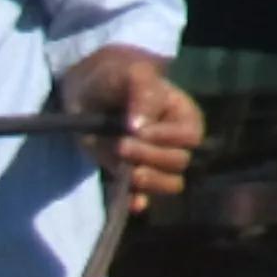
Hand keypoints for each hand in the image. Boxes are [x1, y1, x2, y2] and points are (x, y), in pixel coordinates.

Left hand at [61, 48, 201, 217]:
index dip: (166, 137)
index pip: (190, 136)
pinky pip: (145, 198)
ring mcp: (154, 162)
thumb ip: (143, 93)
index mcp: (184, 116)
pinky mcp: (133, 176)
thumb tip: (139, 126)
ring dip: (147, 180)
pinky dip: (137, 201)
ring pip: (169, 184)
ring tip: (125, 170)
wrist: (86, 92)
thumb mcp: (132, 75)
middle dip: (149, 157)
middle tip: (121, 145)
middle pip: (178, 162)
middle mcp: (174, 143)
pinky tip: (128, 200)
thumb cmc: (116, 78)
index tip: (138, 130)